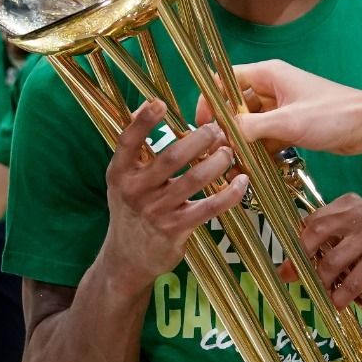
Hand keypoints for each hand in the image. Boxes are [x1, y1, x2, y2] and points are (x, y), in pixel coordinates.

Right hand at [100, 102, 247, 290]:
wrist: (127, 258)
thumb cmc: (131, 209)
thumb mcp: (123, 179)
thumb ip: (134, 148)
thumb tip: (147, 106)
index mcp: (120, 172)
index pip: (128, 141)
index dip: (143, 122)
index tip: (160, 103)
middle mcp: (135, 190)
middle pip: (172, 157)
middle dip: (200, 139)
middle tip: (217, 130)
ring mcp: (156, 211)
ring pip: (194, 179)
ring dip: (218, 162)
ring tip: (228, 152)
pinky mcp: (176, 229)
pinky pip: (209, 207)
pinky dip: (230, 193)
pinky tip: (242, 182)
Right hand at [200, 60, 361, 155]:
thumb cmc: (330, 115)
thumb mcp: (286, 122)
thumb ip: (249, 127)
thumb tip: (221, 135)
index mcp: (268, 75)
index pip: (225, 80)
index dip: (210, 101)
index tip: (203, 126)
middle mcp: (271, 88)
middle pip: (236, 105)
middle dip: (226, 128)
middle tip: (217, 154)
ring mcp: (282, 108)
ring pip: (251, 124)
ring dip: (243, 143)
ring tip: (232, 167)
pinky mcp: (292, 126)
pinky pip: (267, 136)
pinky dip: (259, 150)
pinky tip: (253, 169)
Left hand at [288, 193, 361, 308]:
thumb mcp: (353, 244)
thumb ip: (326, 247)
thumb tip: (288, 267)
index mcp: (351, 205)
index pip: (314, 220)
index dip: (297, 244)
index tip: (288, 266)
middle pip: (318, 234)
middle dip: (303, 261)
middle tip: (297, 281)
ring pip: (333, 260)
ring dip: (323, 283)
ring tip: (323, 296)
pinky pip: (355, 280)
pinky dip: (342, 295)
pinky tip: (339, 303)